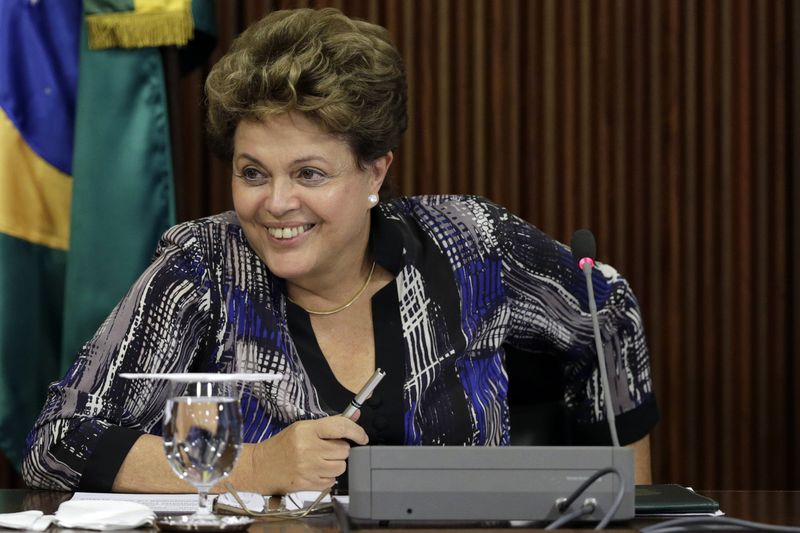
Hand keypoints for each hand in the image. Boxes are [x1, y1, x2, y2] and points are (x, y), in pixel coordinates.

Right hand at [249, 414, 368, 492]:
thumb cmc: (282, 445)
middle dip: (339, 449)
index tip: (362, 436)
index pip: (340, 427)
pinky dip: (327, 477)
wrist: (260, 466)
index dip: (356, 431)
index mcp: (306, 430)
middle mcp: (308, 448)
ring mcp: (308, 468)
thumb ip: (330, 423)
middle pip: (344, 449)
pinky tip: (315, 471)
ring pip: (340, 466)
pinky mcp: (307, 484)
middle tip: (326, 448)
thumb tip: (355, 415)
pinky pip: (331, 481)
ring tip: (320, 460)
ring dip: (335, 464)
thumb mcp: (303, 428)